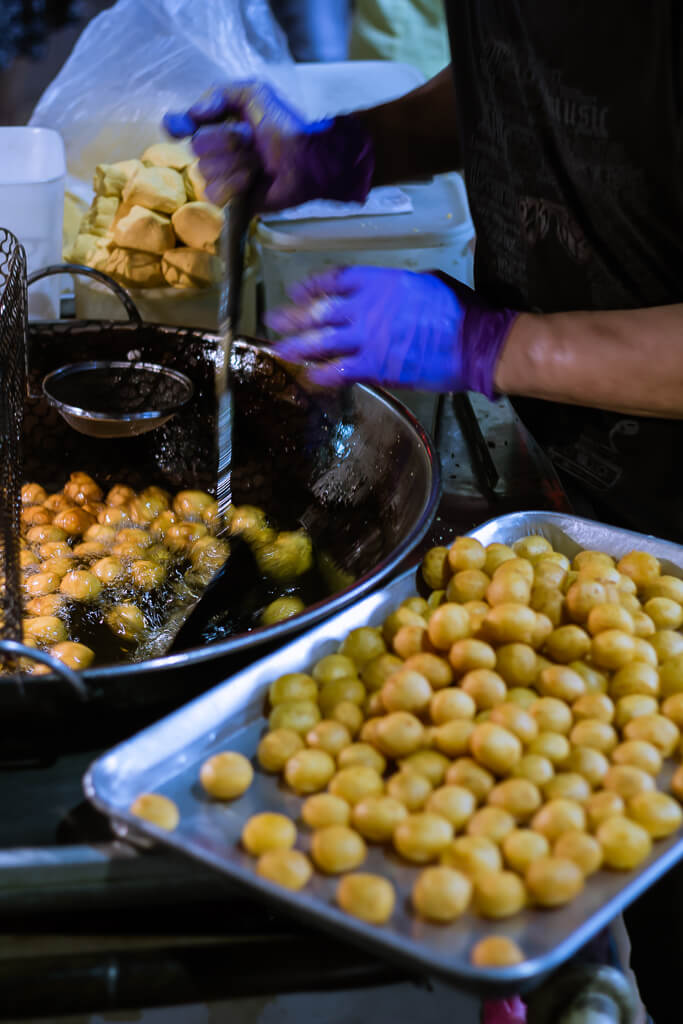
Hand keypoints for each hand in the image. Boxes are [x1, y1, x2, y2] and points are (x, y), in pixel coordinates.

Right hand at [163, 81, 373, 210]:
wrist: (306, 159)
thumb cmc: (285, 125)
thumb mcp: (255, 93)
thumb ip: (220, 94)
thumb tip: (192, 113)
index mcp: (217, 122)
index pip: (180, 123)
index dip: (178, 124)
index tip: (182, 125)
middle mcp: (215, 149)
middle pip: (196, 146)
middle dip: (225, 141)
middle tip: (250, 140)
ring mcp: (222, 175)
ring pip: (205, 171)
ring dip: (236, 163)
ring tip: (258, 162)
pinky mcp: (232, 199)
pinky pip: (215, 193)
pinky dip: (235, 184)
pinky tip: (252, 180)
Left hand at [265, 266, 517, 395]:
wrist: (473, 341)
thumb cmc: (458, 309)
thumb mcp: (425, 282)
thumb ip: (397, 289)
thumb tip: (389, 296)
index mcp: (379, 281)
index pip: (334, 279)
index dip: (312, 286)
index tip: (297, 292)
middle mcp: (366, 306)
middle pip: (319, 310)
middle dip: (293, 316)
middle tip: (273, 321)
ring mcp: (367, 337)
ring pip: (321, 341)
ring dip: (297, 346)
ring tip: (279, 349)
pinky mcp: (375, 366)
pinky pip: (339, 371)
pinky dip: (321, 374)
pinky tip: (309, 377)